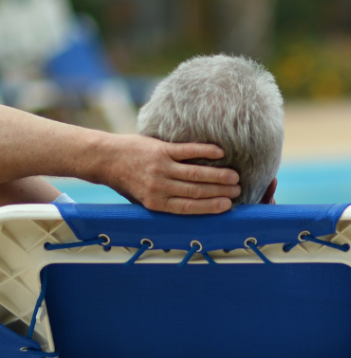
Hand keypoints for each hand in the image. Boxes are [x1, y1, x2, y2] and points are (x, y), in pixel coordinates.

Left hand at [105, 137, 240, 213]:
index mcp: (156, 202)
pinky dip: (205, 151)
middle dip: (220, 191)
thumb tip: (194, 207)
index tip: (228, 205)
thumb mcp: (142, 200)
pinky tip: (220, 152)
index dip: (211, 206)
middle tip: (237, 190)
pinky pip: (187, 151)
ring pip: (196, 173)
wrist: (106, 158)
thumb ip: (165, 203)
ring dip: (218, 175)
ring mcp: (161, 167)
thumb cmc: (126, 181)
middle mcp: (160, 186)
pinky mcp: (161, 149)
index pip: (189, 206)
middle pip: (197, 190)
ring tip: (234, 176)